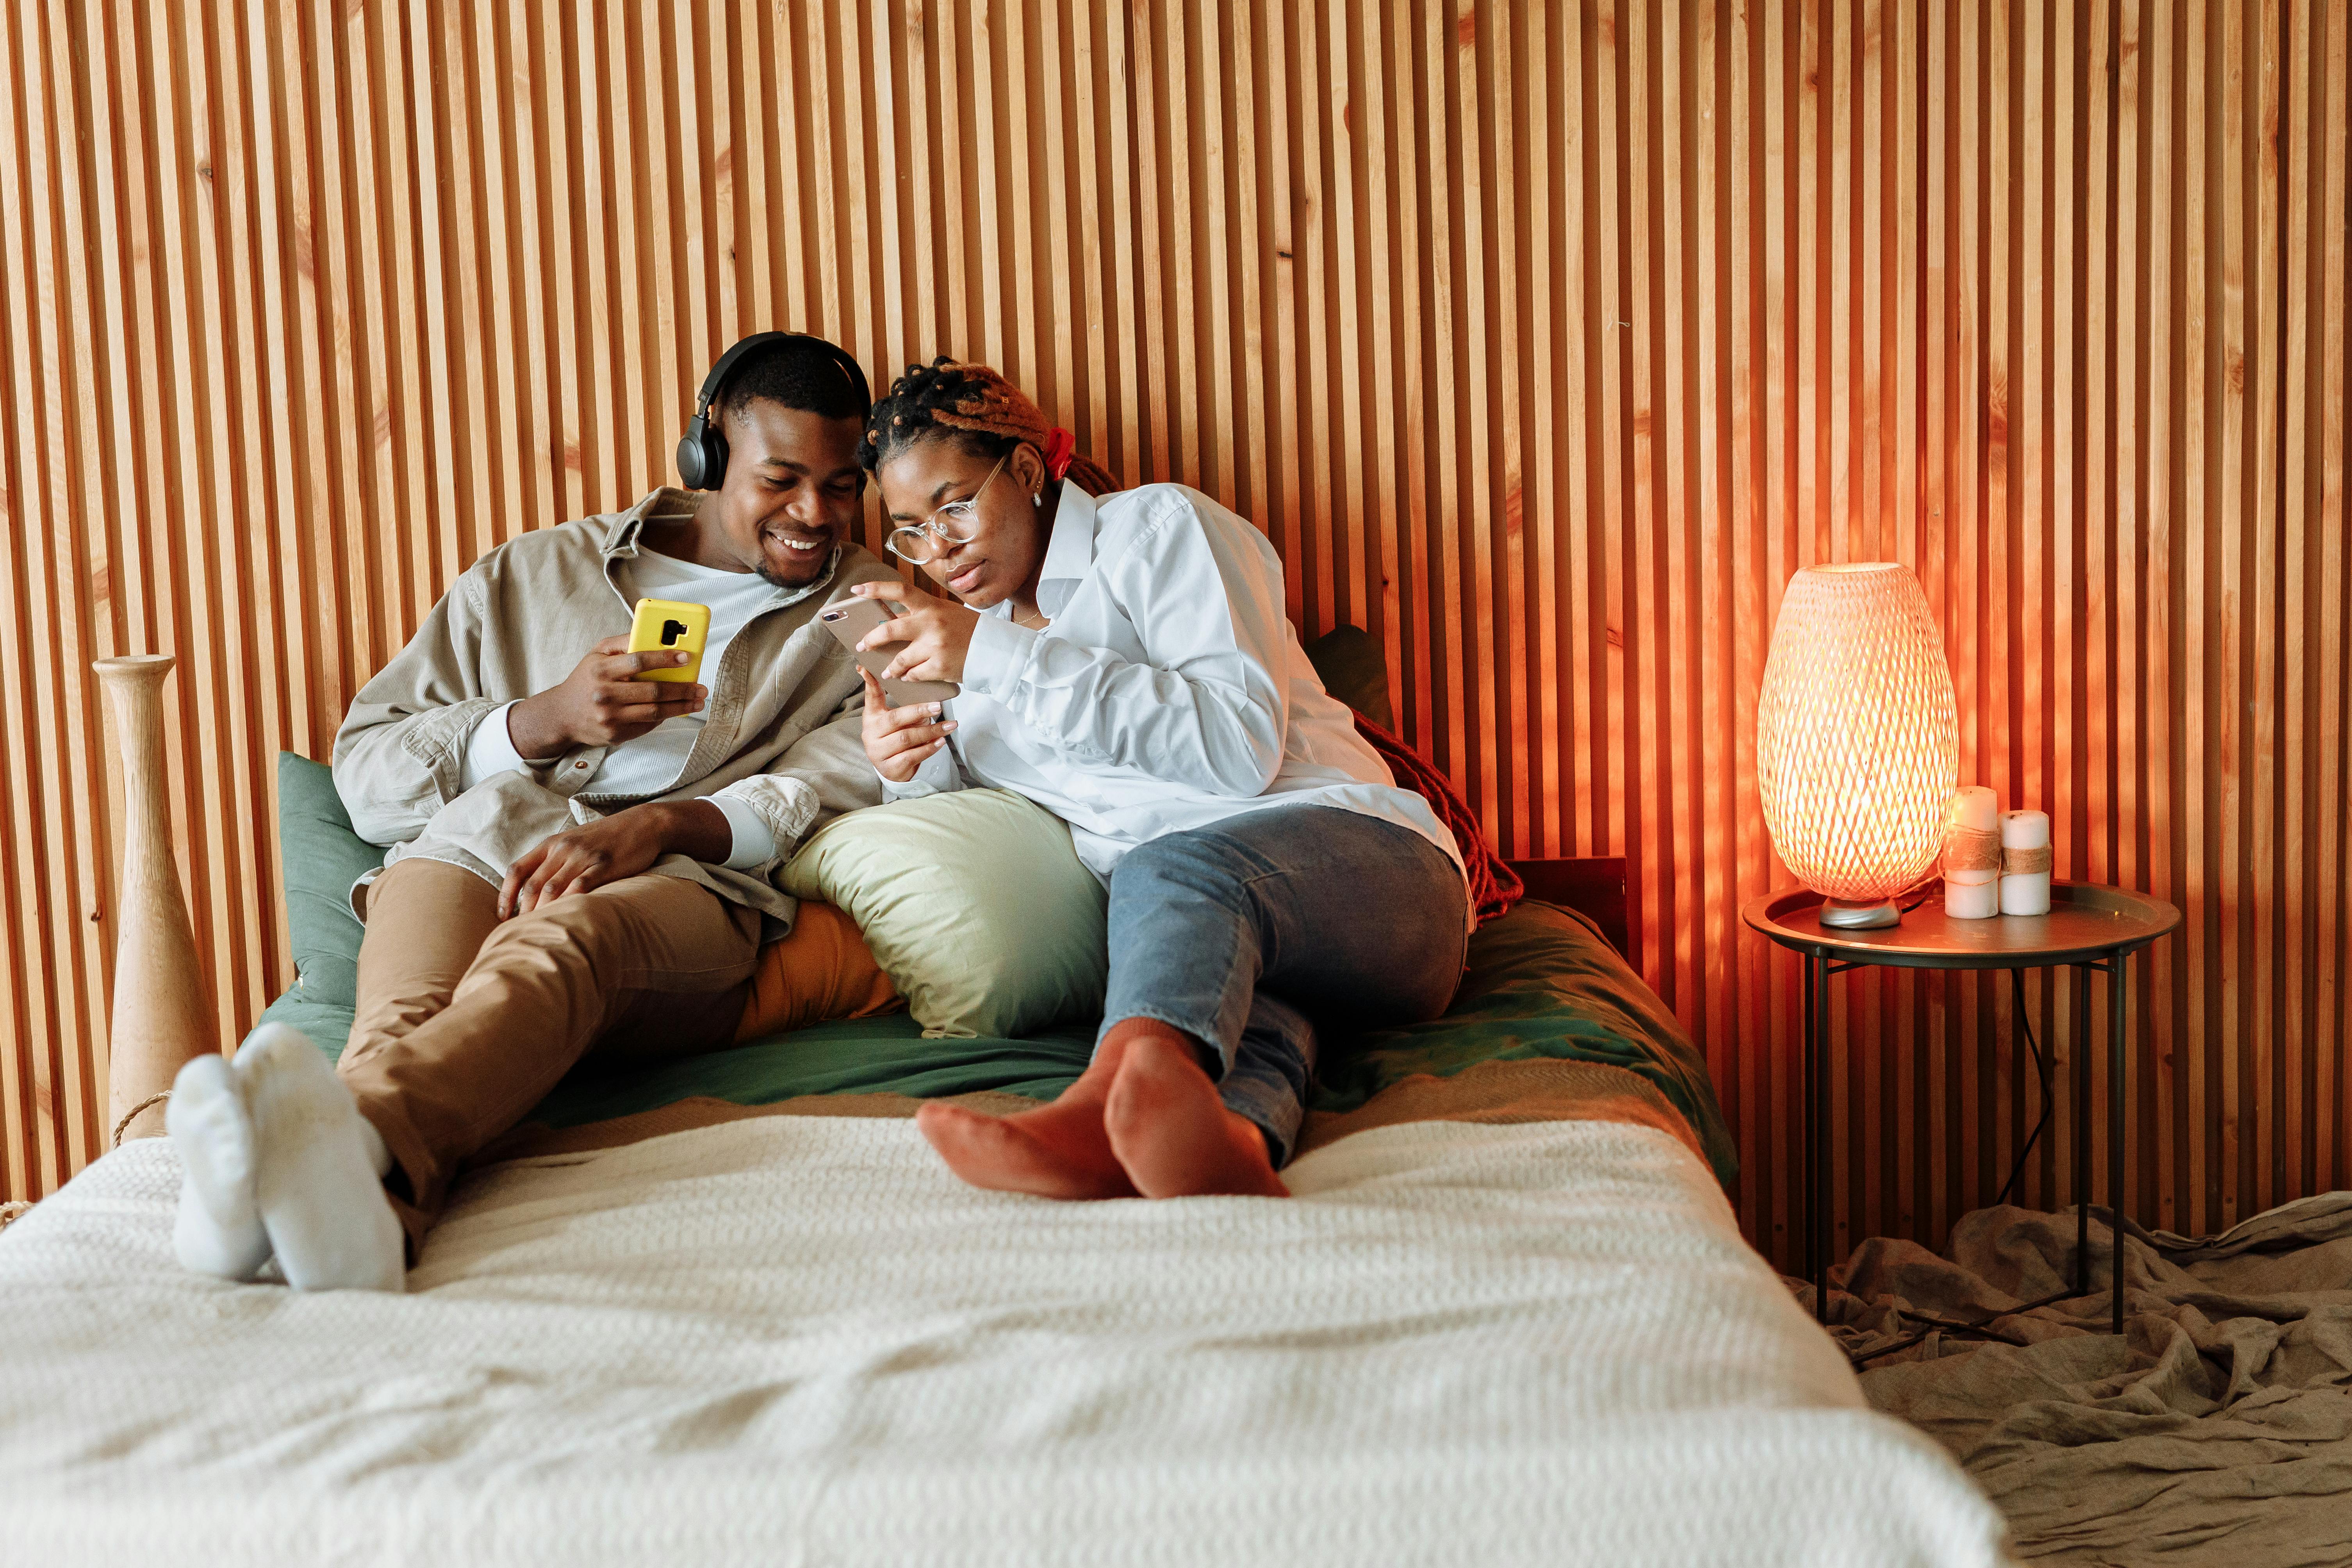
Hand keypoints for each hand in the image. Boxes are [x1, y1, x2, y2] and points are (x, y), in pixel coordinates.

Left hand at [499, 802, 722, 916]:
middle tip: (522, 931)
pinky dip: (569, 903)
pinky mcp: (604, 865)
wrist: (643, 824)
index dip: (505, 895)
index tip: (503, 916)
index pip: (517, 870)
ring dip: (542, 912)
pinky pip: (580, 886)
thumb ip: (554, 862)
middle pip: (532, 884)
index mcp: (551, 843)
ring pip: (552, 888)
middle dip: (523, 911)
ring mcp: (583, 857)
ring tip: (539, 930)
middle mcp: (563, 849)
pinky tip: (565, 918)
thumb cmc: (607, 837)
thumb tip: (534, 892)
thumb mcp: (574, 842)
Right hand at [505, 636, 705, 755]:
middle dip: (682, 688)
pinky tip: (677, 709)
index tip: (686, 657)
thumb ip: (622, 642)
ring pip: (655, 711)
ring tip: (697, 700)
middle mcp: (603, 694)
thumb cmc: (587, 679)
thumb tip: (652, 634)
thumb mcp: (597, 654)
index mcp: (600, 669)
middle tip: (700, 686)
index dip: (664, 658)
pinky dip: (665, 716)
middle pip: (652, 690)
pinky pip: (648, 724)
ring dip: (681, 706)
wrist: (562, 715)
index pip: (637, 661)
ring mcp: (609, 717)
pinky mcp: (615, 734)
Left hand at [846, 581, 979, 685]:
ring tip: (888, 671)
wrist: (996, 650)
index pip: (900, 590)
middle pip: (890, 629)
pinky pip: (914, 674)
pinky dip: (909, 677)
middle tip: (863, 645)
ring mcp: (935, 646)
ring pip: (900, 659)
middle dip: (872, 639)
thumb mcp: (946, 613)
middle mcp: (932, 623)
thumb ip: (920, 616)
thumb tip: (891, 622)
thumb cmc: (969, 630)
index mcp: (932, 605)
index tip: (857, 590)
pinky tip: (909, 677)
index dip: (876, 589)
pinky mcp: (940, 667)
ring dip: (891, 667)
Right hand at [860, 670, 955, 782]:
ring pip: (907, 738)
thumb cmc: (897, 738)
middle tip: (938, 706)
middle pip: (895, 719)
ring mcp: (878, 752)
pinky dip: (929, 748)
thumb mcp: (897, 721)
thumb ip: (905, 707)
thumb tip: (928, 695)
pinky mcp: (890, 767)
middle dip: (918, 711)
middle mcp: (871, 733)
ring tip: (949, 726)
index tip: (867, 667)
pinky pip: (912, 756)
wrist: (894, 769)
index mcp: (872, 717)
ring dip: (931, 731)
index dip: (870, 682)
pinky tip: (940, 742)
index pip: (871, 696)